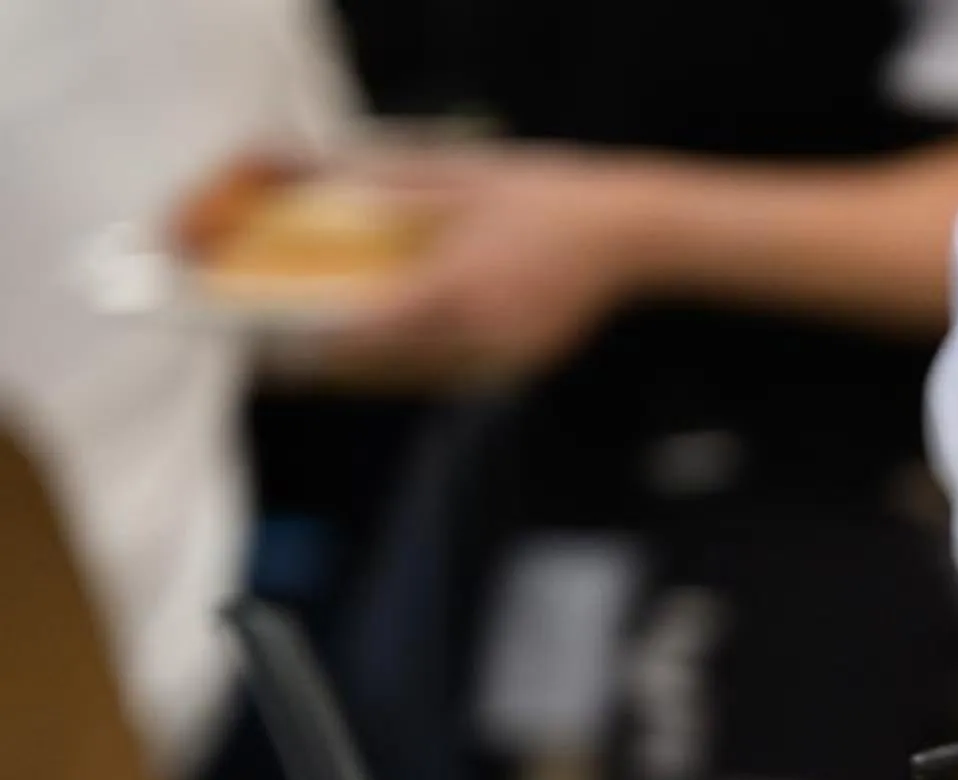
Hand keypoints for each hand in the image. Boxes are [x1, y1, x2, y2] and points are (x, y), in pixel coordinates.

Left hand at [298, 147, 655, 388]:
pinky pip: (457, 373)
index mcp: (456, 288)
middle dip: (341, 364)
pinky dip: (423, 366)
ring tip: (338, 358)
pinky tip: (406, 349)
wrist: (627, 235)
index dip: (324, 346)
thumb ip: (392, 185)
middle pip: (391, 366)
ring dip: (379, 371)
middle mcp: (477, 334)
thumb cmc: (546, 197)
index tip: (284, 347)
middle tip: (295, 358)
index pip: (372, 333)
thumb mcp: (462, 177)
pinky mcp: (523, 364)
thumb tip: (330, 183)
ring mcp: (504, 355)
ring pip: (422, 377)